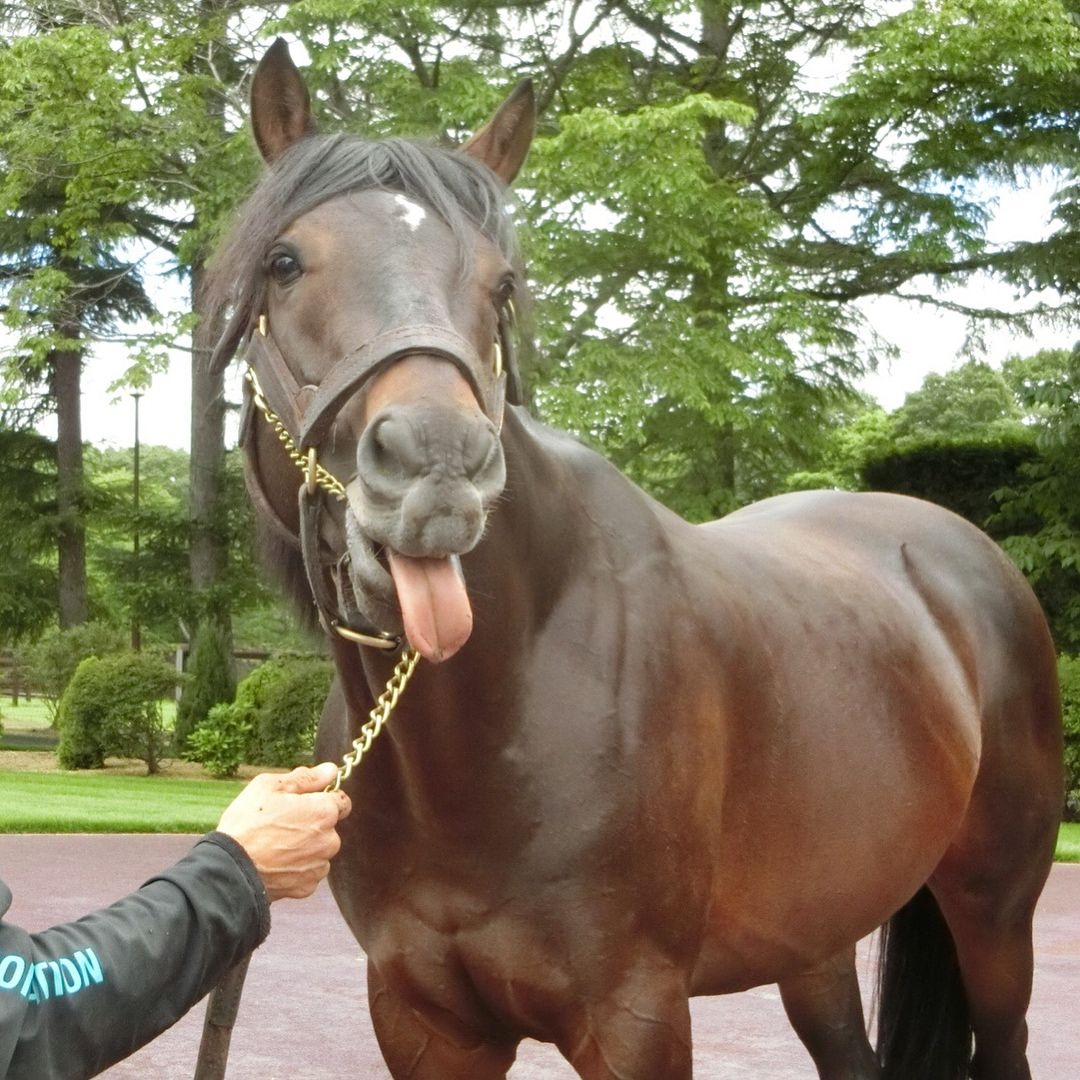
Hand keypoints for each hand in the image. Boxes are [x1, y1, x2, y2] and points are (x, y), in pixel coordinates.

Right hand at [216, 762, 350, 900]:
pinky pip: (309, 870)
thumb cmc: (248, 824)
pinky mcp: (308, 886)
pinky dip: (297, 867)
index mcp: (324, 812)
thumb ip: (305, 777)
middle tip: (283, 824)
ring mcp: (319, 865)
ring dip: (306, 846)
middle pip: (329, 827)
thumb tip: (330, 770)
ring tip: (276, 845)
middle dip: (313, 823)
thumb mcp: (270, 787)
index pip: (342, 801)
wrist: (230, 869)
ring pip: (320, 850)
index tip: (304, 803)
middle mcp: (330, 840)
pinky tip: (277, 862)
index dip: (323, 799)